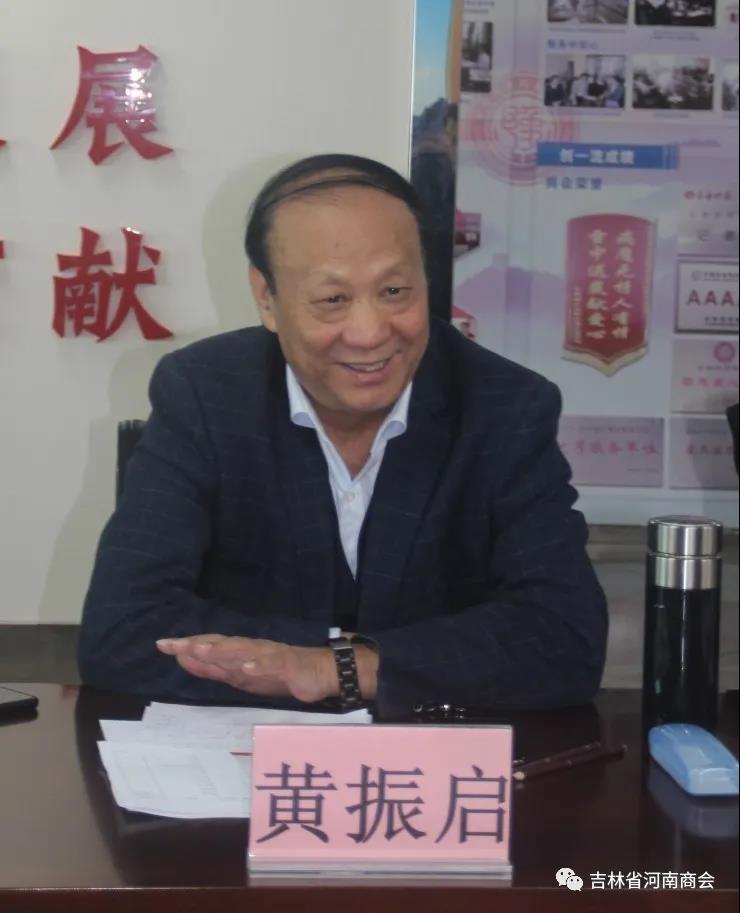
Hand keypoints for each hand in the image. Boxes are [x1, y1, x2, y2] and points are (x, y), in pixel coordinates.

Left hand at [156, 634, 338, 702]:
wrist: (318, 672)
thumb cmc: (278, 673)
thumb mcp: (239, 675)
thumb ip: (213, 668)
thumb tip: (183, 660)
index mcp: (239, 653)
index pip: (209, 647)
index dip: (187, 646)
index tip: (162, 645)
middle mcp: (250, 650)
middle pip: (221, 645)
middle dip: (197, 645)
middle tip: (174, 644)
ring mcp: (268, 655)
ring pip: (242, 651)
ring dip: (222, 651)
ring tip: (202, 651)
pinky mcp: (286, 664)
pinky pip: (272, 664)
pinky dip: (259, 665)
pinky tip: (247, 666)